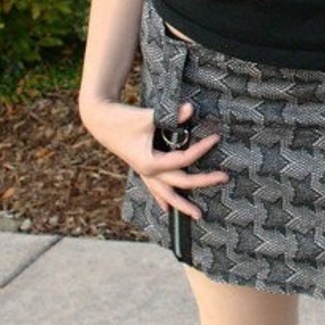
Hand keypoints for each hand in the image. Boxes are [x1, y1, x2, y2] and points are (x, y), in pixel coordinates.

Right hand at [79, 97, 225, 218]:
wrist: (100, 121)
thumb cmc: (123, 118)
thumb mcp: (147, 116)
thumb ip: (170, 115)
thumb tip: (190, 109)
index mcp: (151, 162)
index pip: (184, 159)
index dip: (201, 149)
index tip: (215, 138)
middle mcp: (149, 172)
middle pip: (181, 182)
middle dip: (203, 181)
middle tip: (224, 177)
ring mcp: (144, 173)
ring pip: (166, 194)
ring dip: (182, 204)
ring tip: (197, 215)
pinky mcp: (141, 169)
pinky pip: (154, 189)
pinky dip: (162, 199)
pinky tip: (166, 208)